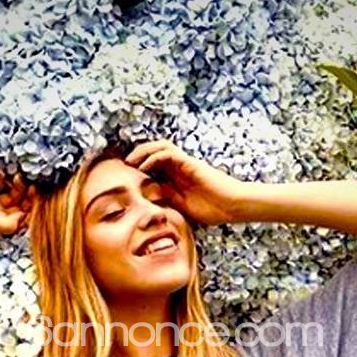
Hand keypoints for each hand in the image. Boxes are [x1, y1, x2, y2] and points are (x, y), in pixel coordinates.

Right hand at [0, 169, 36, 236]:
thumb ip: (9, 225)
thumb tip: (24, 218)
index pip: (23, 217)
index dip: (33, 207)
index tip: (35, 194)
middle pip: (18, 204)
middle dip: (25, 194)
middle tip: (27, 183)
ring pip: (8, 193)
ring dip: (14, 185)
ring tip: (15, 176)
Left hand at [124, 139, 248, 226]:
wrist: (232, 206)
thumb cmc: (212, 208)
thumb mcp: (181, 206)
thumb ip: (166, 198)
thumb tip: (147, 195)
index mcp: (177, 177)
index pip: (154, 165)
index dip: (139, 168)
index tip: (124, 177)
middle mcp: (180, 167)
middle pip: (155, 152)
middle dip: (137, 155)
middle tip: (123, 165)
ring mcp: (185, 163)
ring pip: (160, 147)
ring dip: (142, 151)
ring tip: (130, 161)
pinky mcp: (190, 163)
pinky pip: (168, 154)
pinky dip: (153, 157)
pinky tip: (144, 167)